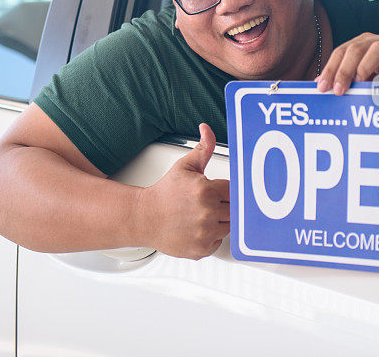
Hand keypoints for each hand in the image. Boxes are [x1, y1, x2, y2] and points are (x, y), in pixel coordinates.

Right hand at [138, 123, 229, 259]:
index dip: (225, 190)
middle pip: (234, 210)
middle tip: (208, 203)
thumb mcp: (184, 167)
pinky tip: (198, 227)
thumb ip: (203, 148)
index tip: (217, 191)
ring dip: (220, 221)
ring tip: (202, 214)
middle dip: (224, 205)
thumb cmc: (164, 193)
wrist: (144, 218)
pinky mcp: (201, 249)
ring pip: (228, 227)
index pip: (234, 191)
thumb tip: (207, 129)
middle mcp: (208, 214)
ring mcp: (205, 233)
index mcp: (206, 191)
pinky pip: (218, 242)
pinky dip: (212, 236)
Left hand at [315, 32, 378, 94]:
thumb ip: (342, 77)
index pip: (341, 51)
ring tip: (359, 84)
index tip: (322, 87)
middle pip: (355, 49)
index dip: (330, 69)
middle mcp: (378, 42)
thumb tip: (317, 84)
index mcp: (362, 43)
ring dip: (364, 68)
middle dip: (343, 70)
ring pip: (378, 50)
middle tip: (338, 91)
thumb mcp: (361, 74)